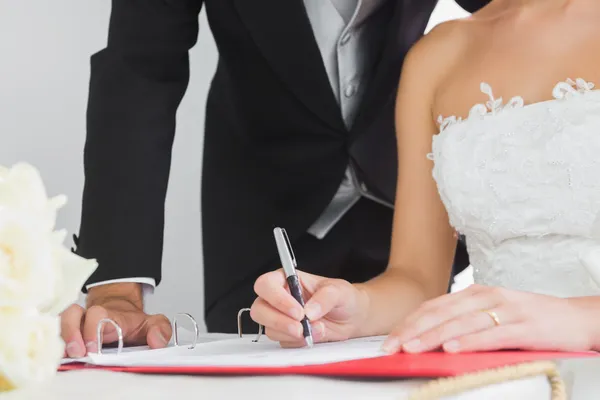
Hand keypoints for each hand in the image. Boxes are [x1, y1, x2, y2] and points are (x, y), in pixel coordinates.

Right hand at [60, 283, 171, 357]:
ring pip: (57, 321)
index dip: (92, 330)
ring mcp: (73, 322)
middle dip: (71, 333)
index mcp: (109, 315)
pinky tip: (54, 355)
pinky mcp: (63, 330)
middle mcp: (87, 315)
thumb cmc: (129, 322)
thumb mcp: (151, 323)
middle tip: (77, 353)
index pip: (97, 315)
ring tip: (64, 356)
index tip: (93, 348)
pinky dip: (50, 341)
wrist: (116, 310)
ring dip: (59, 338)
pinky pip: (51, 331)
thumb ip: (160, 329)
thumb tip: (157, 341)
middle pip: (71, 314)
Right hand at [251, 269, 368, 346]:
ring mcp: (280, 317)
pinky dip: (298, 342)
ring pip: (269, 329)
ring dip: (291, 334)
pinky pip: (283, 342)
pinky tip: (314, 336)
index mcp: (286, 279)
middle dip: (279, 321)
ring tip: (317, 329)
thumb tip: (309, 311)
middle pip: (259, 309)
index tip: (298, 312)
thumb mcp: (339, 291)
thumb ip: (324, 298)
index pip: (266, 285)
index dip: (277, 299)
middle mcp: (279, 298)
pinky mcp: (286, 335)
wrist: (352, 318)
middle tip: (301, 327)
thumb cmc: (343, 298)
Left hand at [382, 284, 594, 353]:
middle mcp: (485, 297)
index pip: (433, 307)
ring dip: (433, 337)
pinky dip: (469, 342)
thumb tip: (432, 339)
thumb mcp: (492, 313)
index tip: (389, 339)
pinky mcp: (523, 327)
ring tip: (412, 348)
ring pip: (461, 324)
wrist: (576, 317)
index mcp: (474, 294)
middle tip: (391, 347)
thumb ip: (465, 321)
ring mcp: (505, 310)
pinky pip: (491, 335)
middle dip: (412, 331)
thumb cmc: (530, 319)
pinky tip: (452, 348)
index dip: (409, 323)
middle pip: (441, 314)